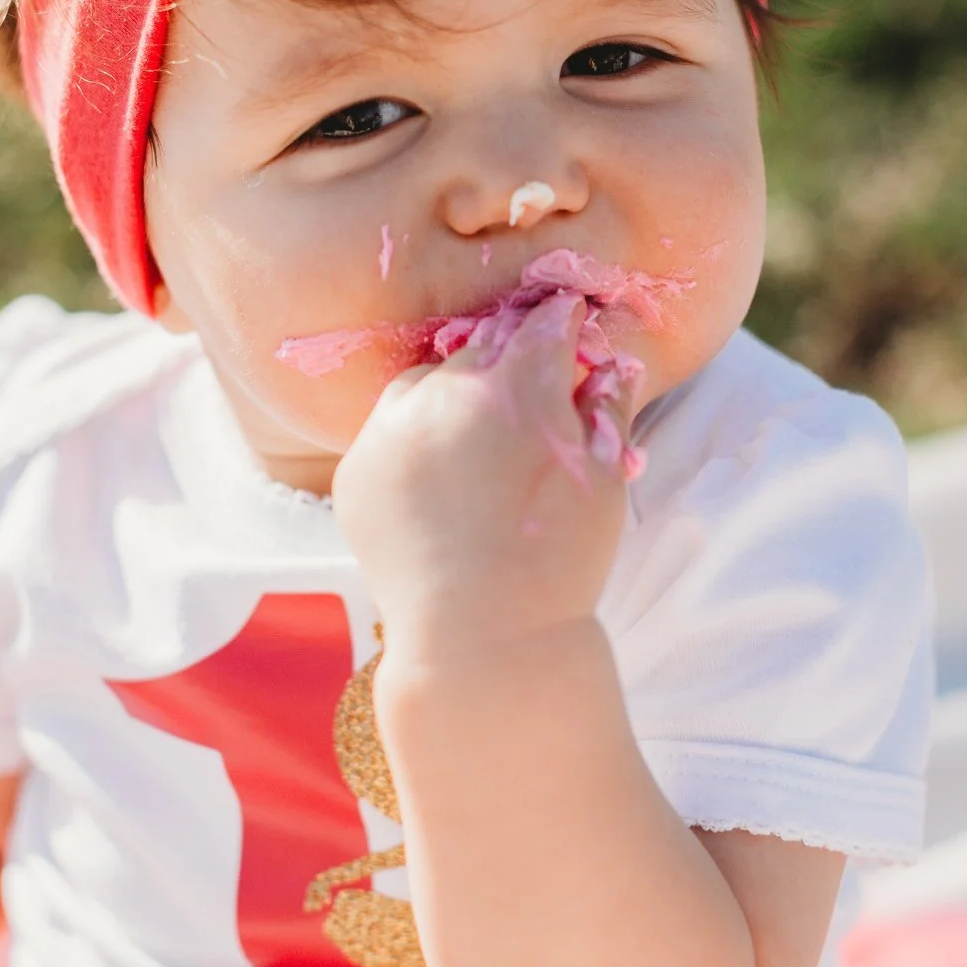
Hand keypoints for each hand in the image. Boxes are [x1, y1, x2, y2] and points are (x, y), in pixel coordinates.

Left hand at [332, 290, 637, 654]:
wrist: (483, 642)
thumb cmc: (559, 563)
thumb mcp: (605, 481)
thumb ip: (608, 407)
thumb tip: (610, 362)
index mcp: (519, 386)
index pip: (543, 325)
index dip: (560, 324)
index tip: (568, 326)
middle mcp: (447, 393)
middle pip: (484, 349)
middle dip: (510, 361)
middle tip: (529, 393)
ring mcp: (392, 431)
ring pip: (426, 381)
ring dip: (455, 394)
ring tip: (480, 440)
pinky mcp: (356, 470)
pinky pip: (388, 432)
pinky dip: (414, 442)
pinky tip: (440, 481)